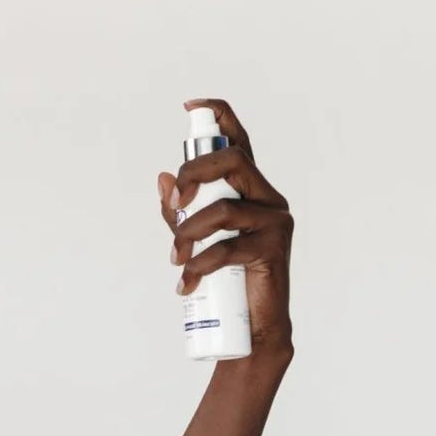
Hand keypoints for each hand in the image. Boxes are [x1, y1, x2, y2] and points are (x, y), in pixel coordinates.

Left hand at [159, 98, 294, 369]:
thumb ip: (179, 212)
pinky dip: (198, 266)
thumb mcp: (194, 242)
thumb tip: (161, 177)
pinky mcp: (273, 249)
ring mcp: (274, 222)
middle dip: (193, 173)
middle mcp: (267, 199)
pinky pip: (226, 247)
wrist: (252, 329)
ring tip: (175, 261)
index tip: (191, 106)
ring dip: (187, 234)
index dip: (220, 117)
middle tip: (173, 200)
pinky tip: (185, 284)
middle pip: (231, 161)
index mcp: (250, 191)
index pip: (239, 144)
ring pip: (222, 209)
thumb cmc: (225, 282)